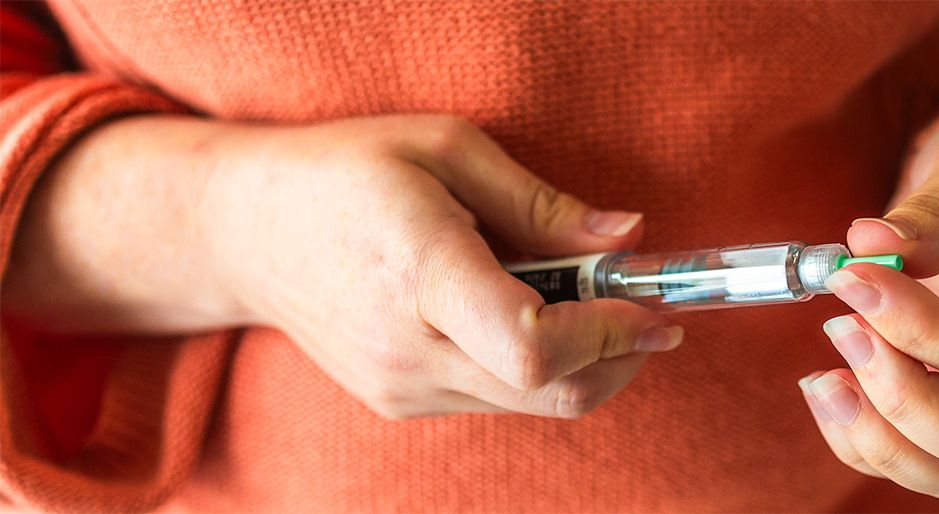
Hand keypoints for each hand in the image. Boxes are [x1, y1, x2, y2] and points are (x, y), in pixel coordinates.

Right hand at [3, 114, 682, 419]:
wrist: (247, 231)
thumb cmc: (345, 172)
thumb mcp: (444, 148)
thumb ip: (540, 203)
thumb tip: (627, 237)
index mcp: (421, 272)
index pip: (534, 348)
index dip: (610, 335)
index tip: (652, 306)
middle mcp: (409, 348)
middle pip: (550, 391)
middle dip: (620, 355)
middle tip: (649, 312)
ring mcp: (401, 386)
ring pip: (531, 405)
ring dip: (584, 362)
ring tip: (592, 303)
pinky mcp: (399, 401)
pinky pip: (495, 400)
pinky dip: (537, 369)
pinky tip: (532, 316)